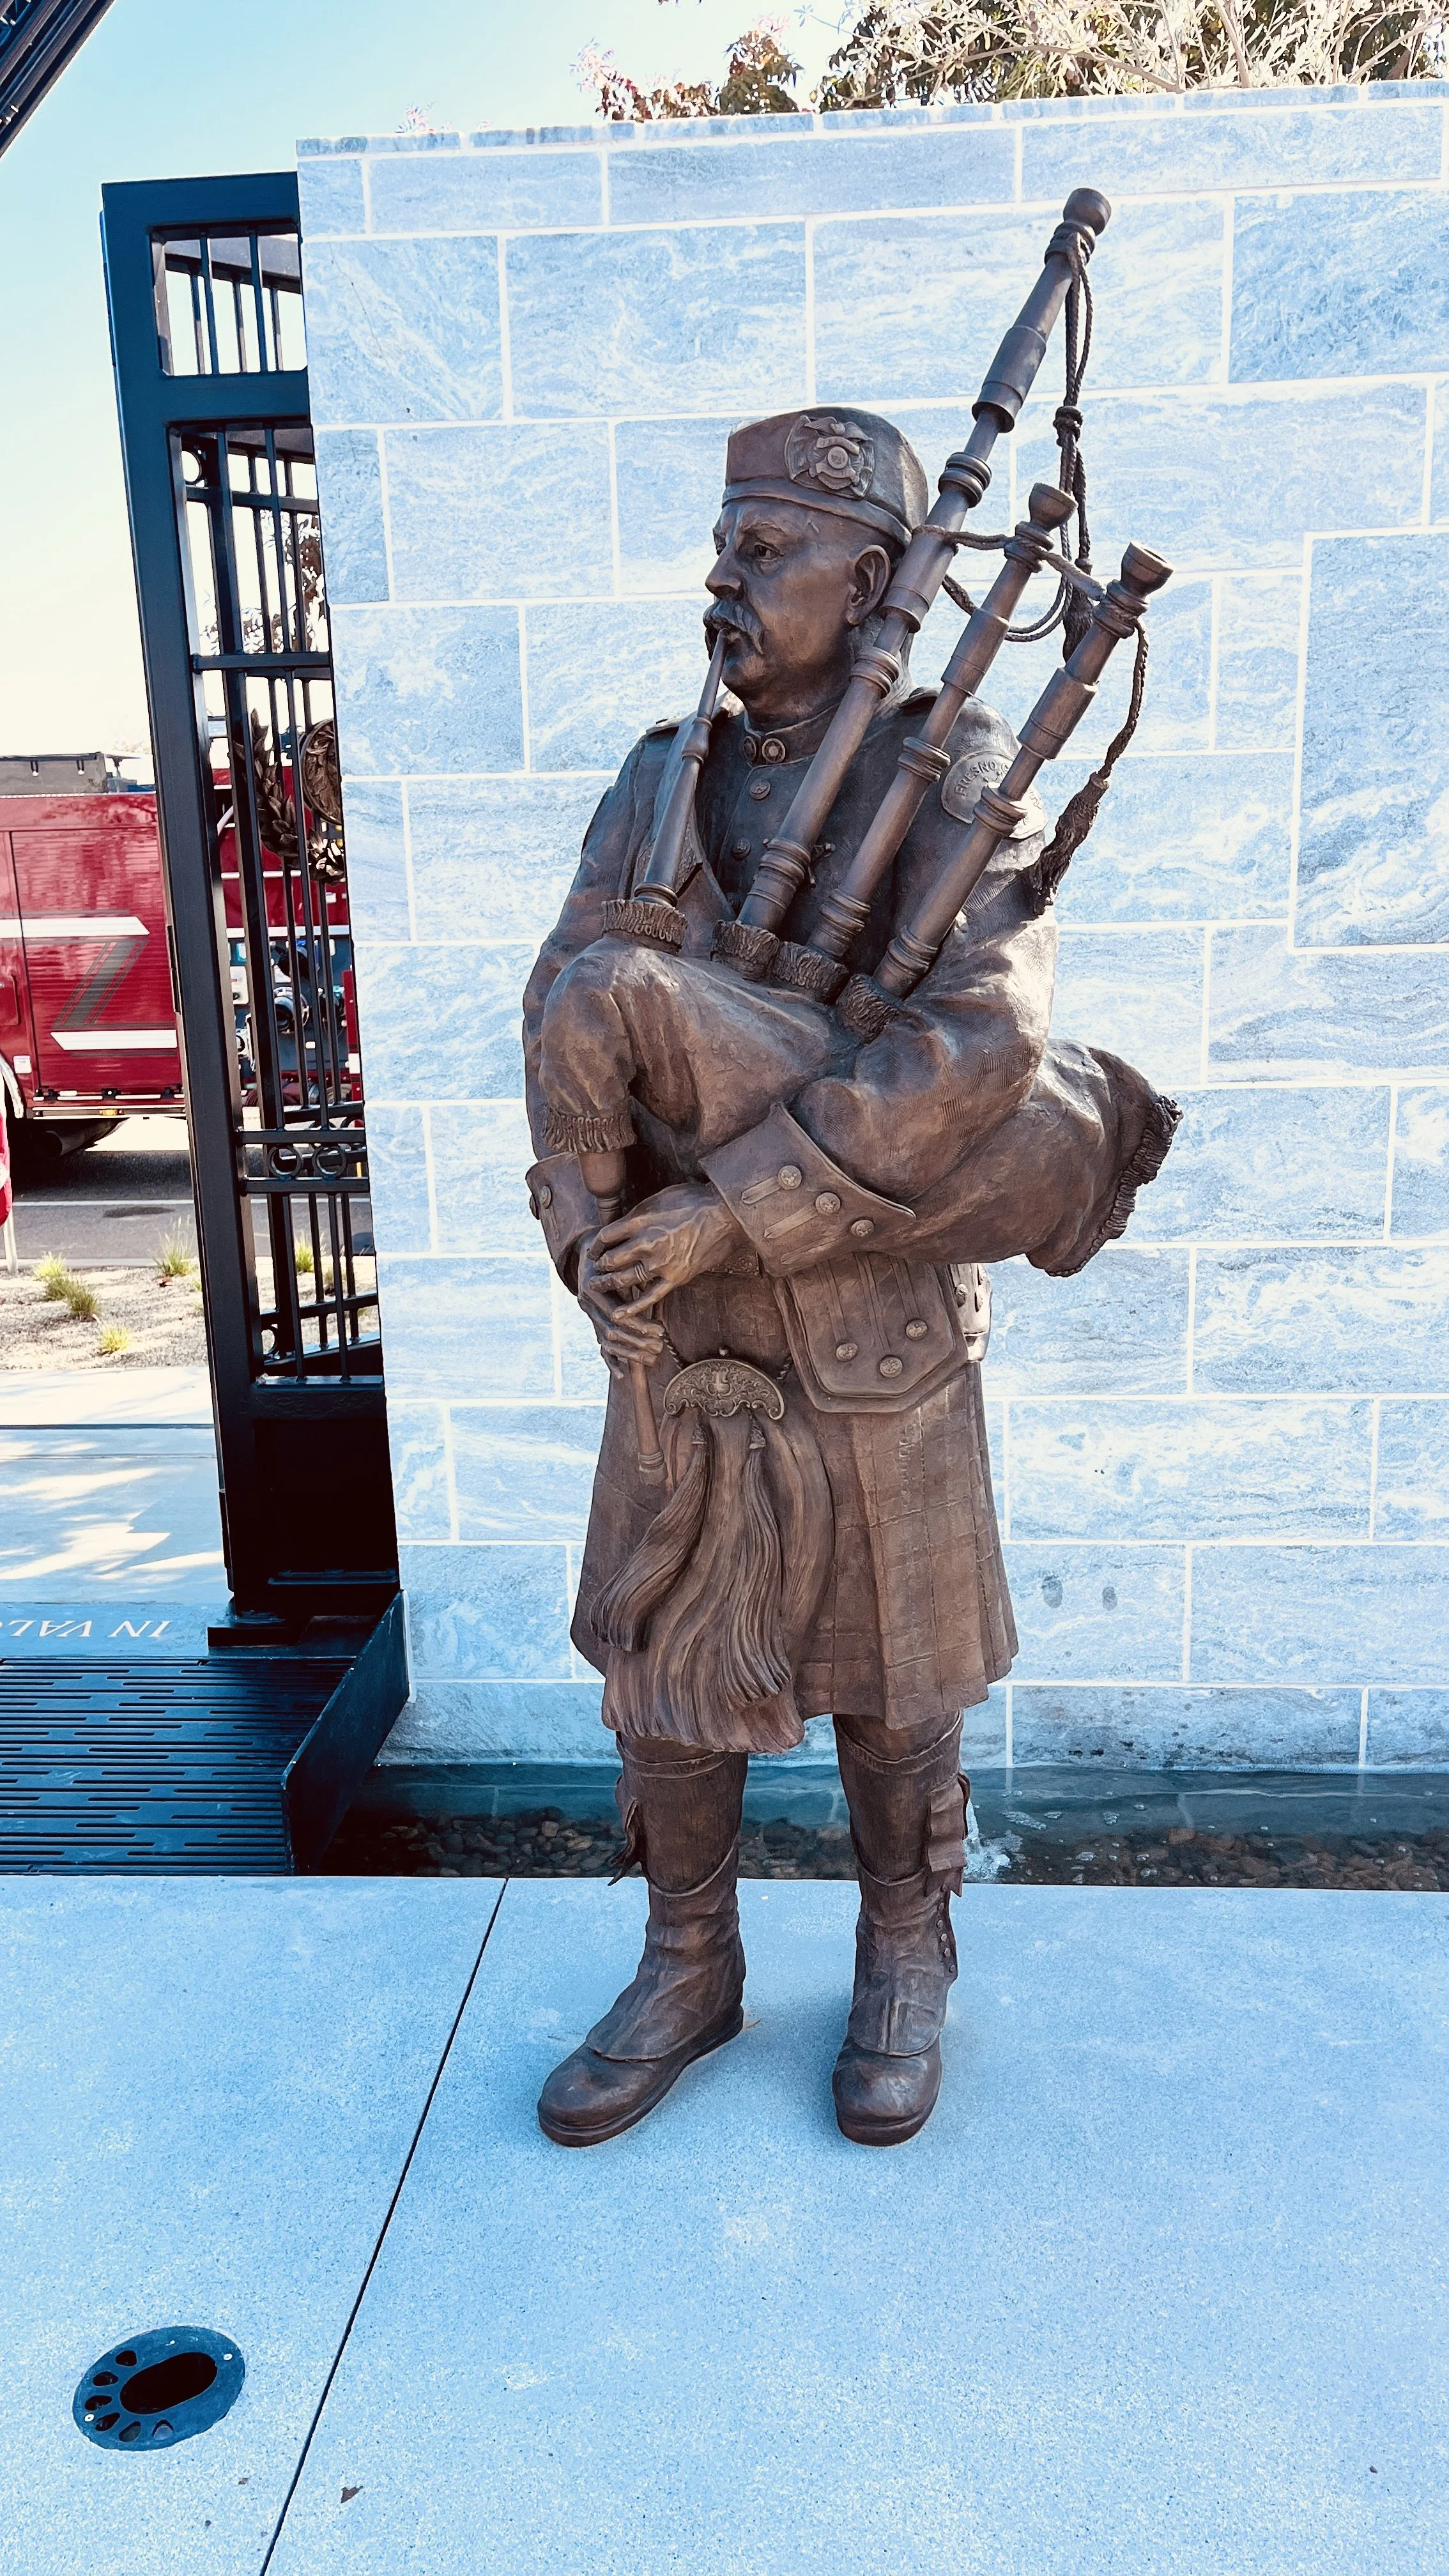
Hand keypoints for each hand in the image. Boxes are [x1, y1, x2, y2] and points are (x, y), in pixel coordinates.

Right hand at [578, 1231, 666, 1370]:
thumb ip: (633, 1270)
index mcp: (593, 1289)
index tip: (660, 1330)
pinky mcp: (593, 1323)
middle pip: (612, 1332)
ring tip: (653, 1358)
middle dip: (637, 1342)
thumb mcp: (621, 1257)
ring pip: (607, 1342)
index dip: (639, 1325)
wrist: (590, 1250)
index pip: (617, 1315)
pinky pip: (599, 1347)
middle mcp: (587, 1304)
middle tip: (659, 1347)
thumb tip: (656, 1278)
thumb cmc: (612, 1251)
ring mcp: (589, 1315)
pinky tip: (621, 1375)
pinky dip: (611, 1362)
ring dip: (630, 1354)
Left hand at [593, 1182, 747, 1314]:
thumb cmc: (694, 1201)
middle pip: (611, 1260)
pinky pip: (650, 1296)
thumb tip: (622, 1226)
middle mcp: (647, 1242)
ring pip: (625, 1279)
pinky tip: (619, 1314)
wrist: (726, 1214)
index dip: (596, 1245)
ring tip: (599, 1286)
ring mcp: (661, 1262)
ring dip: (608, 1284)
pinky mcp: (676, 1277)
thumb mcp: (660, 1197)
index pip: (606, 1236)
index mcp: (641, 1220)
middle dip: (599, 1267)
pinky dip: (632, 1308)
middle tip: (593, 1271)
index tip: (594, 1250)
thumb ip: (639, 1214)